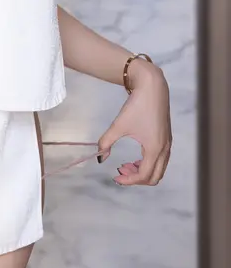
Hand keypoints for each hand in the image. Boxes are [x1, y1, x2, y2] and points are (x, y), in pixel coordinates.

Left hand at [97, 64, 171, 185]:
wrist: (152, 87)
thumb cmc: (137, 105)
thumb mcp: (119, 125)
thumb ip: (107, 142)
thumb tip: (100, 157)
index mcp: (154, 149)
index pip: (143, 175)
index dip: (128, 180)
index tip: (115, 177)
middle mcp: (164, 149)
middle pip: (154, 177)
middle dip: (137, 178)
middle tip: (120, 171)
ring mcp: (168, 144)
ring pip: (159, 169)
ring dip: (143, 171)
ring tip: (126, 164)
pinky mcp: (167, 138)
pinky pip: (161, 160)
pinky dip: (149, 163)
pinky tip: (136, 156)